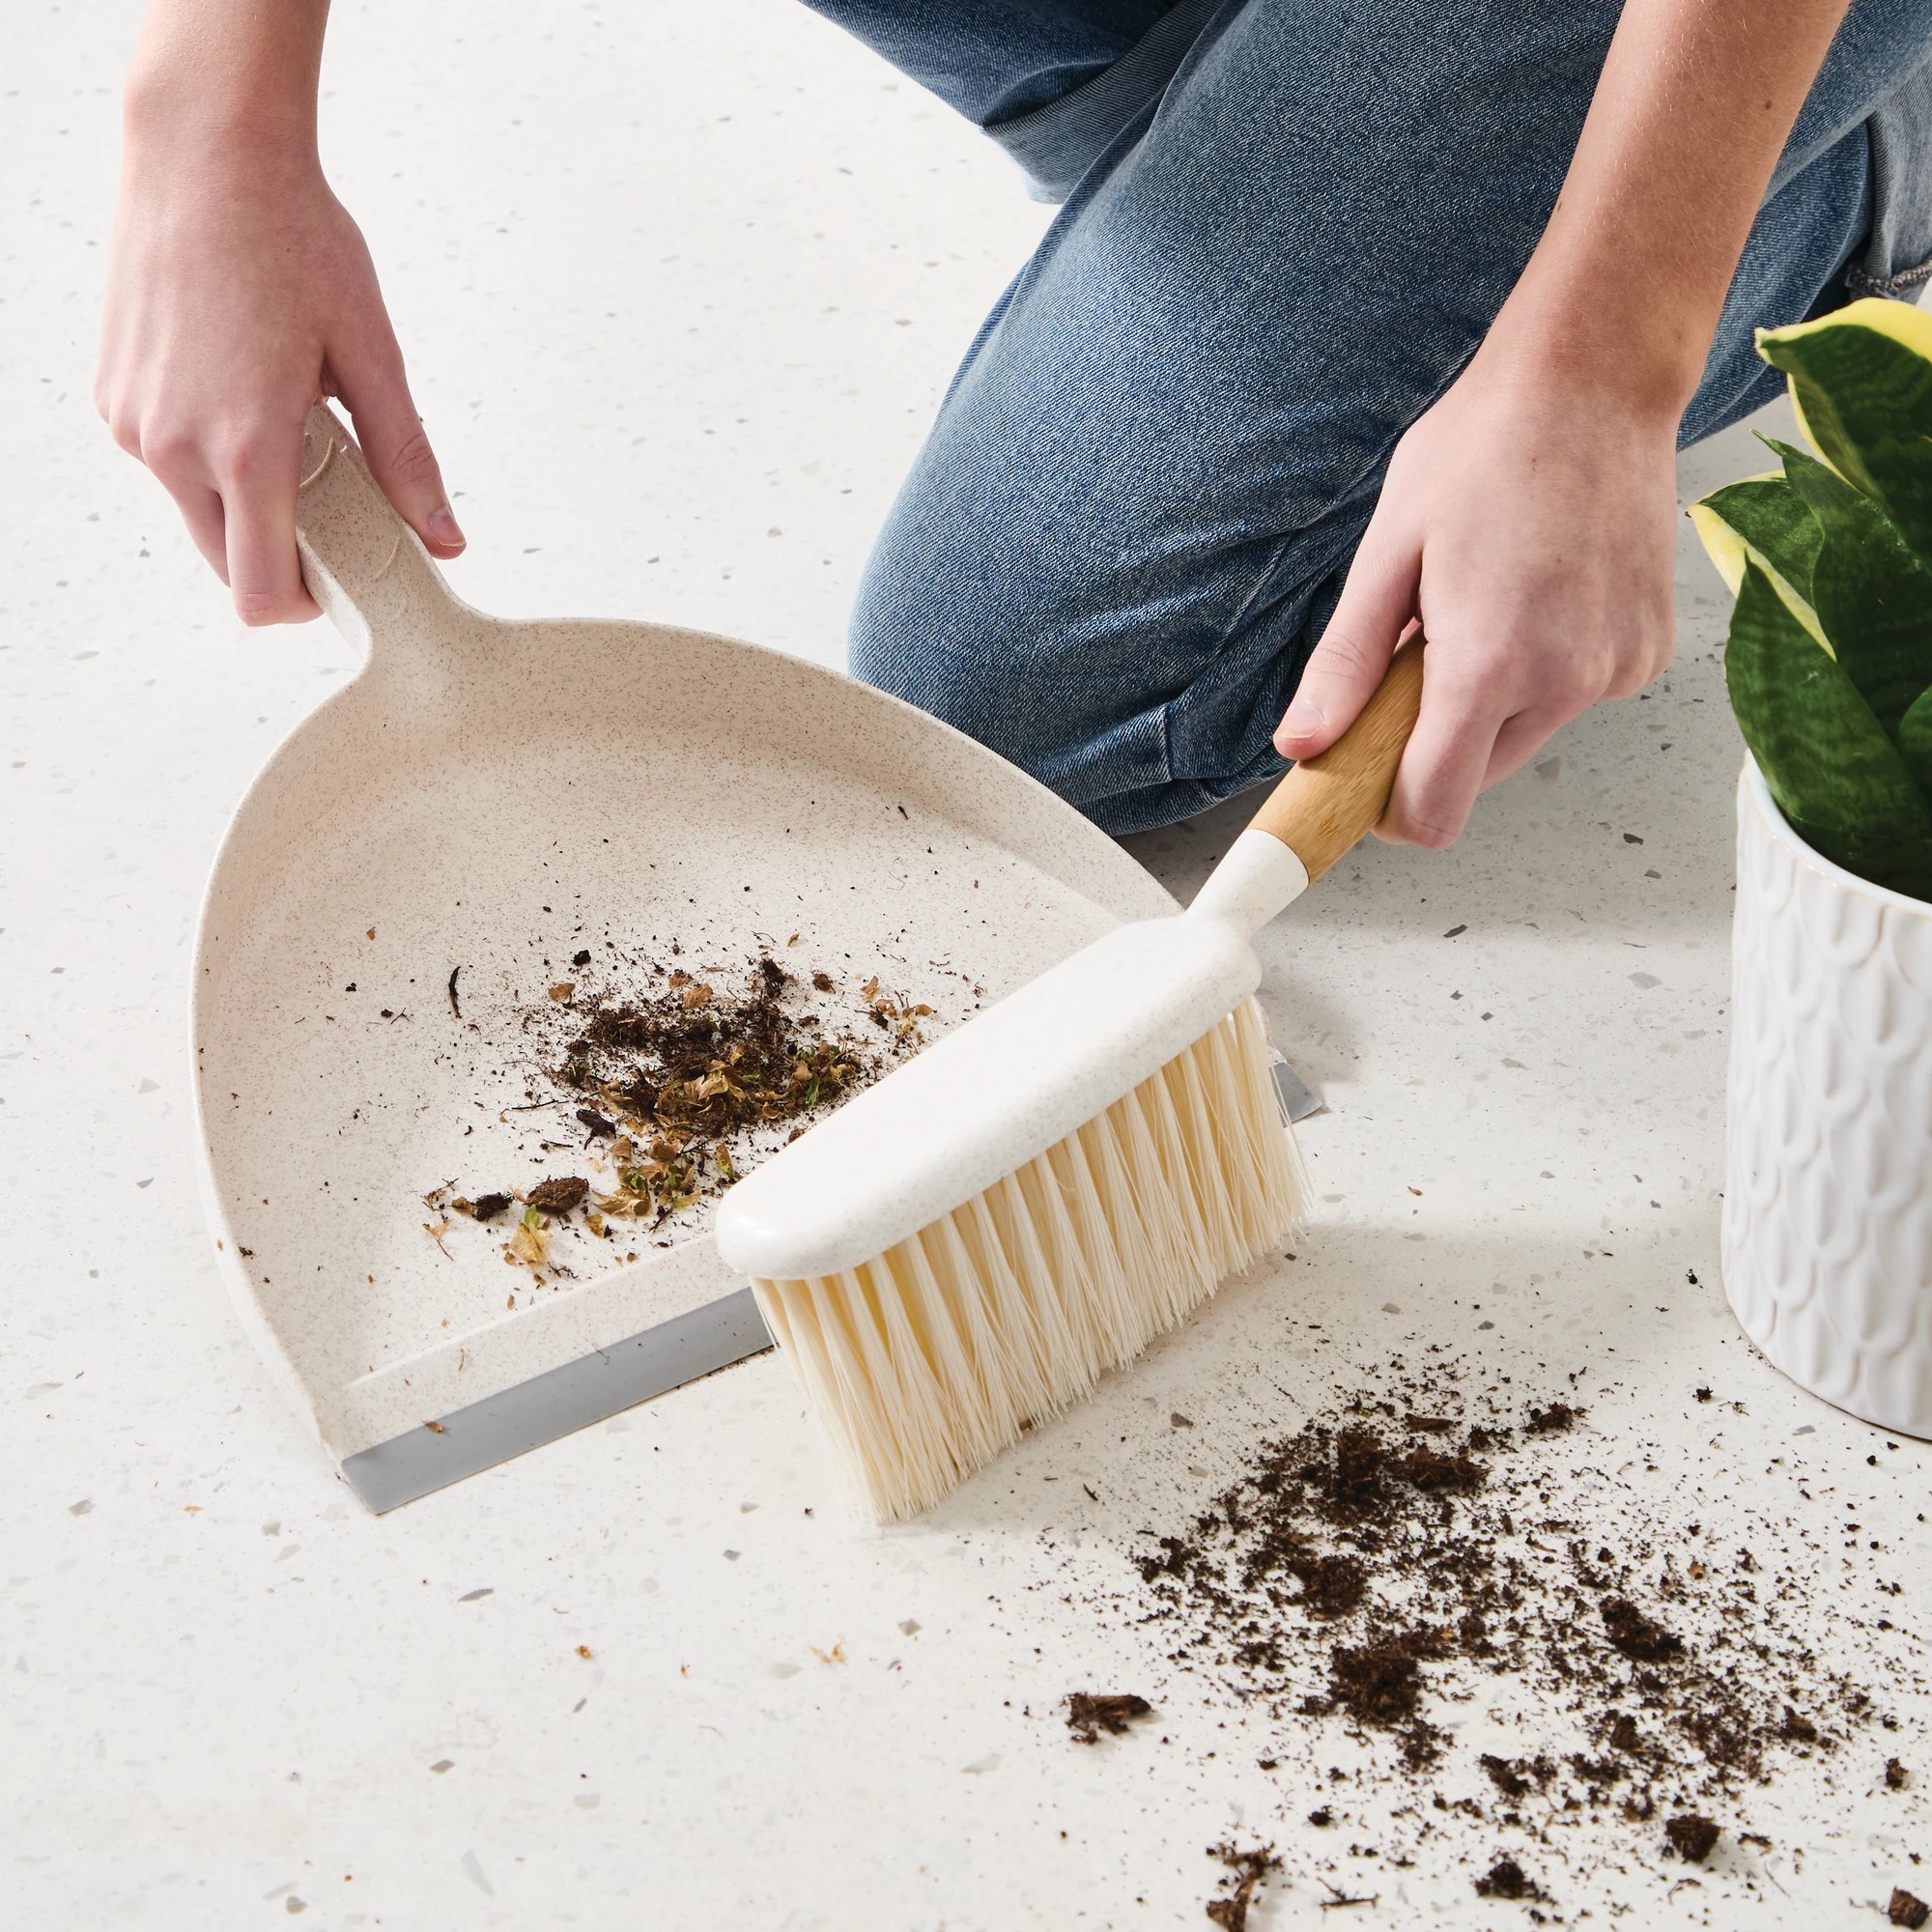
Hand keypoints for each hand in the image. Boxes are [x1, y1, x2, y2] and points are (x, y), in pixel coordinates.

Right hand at [97, 112, 461, 625]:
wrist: (206, 153)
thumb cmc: (292, 238)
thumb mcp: (371, 355)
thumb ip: (406, 459)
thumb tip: (443, 537)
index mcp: (244, 446)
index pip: (262, 591)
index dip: (307, 606)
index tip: (343, 586)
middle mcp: (172, 446)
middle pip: (230, 566)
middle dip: (283, 555)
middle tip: (332, 502)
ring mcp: (133, 423)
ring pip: (197, 515)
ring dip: (246, 500)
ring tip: (286, 422)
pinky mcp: (114, 398)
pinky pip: (168, 464)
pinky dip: (209, 456)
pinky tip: (241, 390)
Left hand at [1274, 350, 1678, 846]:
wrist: (1594, 379)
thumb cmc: (1482, 449)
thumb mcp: (1386, 555)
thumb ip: (1345, 666)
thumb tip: (1301, 747)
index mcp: (1489, 665)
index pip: (1432, 811)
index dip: (1387, 808)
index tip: (1363, 774)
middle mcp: (1566, 682)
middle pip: (1472, 778)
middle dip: (1433, 737)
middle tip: (1422, 647)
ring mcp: (1617, 670)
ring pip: (1521, 740)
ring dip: (1487, 702)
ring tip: (1483, 606)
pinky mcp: (1648, 653)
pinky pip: (1573, 699)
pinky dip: (1543, 671)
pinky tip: (1538, 595)